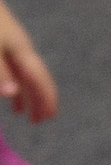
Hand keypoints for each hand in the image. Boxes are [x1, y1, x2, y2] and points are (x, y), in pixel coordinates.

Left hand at [0, 0, 58, 123]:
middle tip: (43, 121)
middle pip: (34, 77)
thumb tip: (12, 93)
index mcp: (21, 50)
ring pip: (23, 74)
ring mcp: (10, 44)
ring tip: (26, 114)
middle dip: (39, 99)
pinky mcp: (2, 43)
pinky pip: (12, 69)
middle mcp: (20, 48)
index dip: (46, 97)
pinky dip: (12, 84)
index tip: (51, 116)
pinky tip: (8, 92)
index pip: (39, 77)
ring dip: (26, 94)